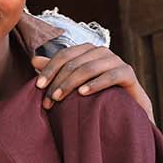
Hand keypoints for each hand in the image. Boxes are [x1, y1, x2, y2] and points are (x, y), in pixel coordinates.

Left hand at [31, 44, 152, 117]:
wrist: (127, 110)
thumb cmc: (97, 96)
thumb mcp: (74, 84)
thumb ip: (57, 71)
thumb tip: (34, 59)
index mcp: (88, 51)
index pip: (64, 55)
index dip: (50, 69)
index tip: (38, 86)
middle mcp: (102, 52)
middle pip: (75, 62)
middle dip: (59, 81)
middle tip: (49, 99)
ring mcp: (117, 61)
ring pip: (90, 67)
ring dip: (72, 83)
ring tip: (60, 98)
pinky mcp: (129, 73)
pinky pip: (111, 76)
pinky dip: (96, 84)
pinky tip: (83, 93)